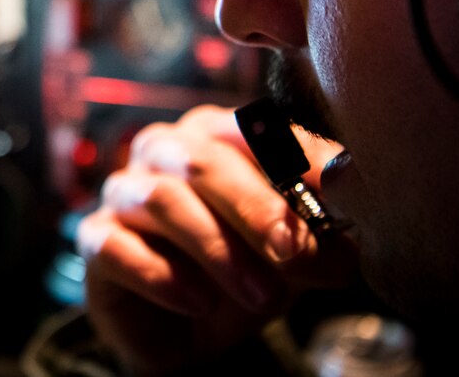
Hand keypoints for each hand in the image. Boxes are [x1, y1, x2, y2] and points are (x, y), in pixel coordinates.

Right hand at [76, 104, 358, 375]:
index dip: (291, 161)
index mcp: (212, 134)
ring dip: (217, 250)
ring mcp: (123, 191)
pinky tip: (200, 303)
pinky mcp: (96, 240)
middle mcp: (162, 150)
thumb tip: (361, 231)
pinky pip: (117, 246)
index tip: (332, 201)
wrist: (187, 328)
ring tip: (262, 298)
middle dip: (254, 208)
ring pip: (162, 201)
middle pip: (202, 161)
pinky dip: (162, 277)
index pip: (249, 130)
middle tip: (293, 255)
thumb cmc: (243, 267)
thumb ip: (323, 232)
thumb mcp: (293, 250)